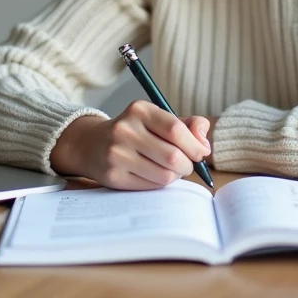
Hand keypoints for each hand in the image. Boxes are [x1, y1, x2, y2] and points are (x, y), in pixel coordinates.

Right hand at [50, 100, 211, 189]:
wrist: (92, 144)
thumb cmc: (136, 132)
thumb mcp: (158, 119)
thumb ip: (188, 126)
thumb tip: (205, 145)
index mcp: (140, 110)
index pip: (176, 129)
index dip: (195, 145)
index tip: (201, 153)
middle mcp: (125, 130)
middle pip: (173, 156)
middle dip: (188, 165)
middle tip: (186, 165)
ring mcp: (117, 154)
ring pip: (165, 175)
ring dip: (175, 176)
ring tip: (169, 169)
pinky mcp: (113, 176)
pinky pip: (151, 186)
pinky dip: (160, 184)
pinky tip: (154, 175)